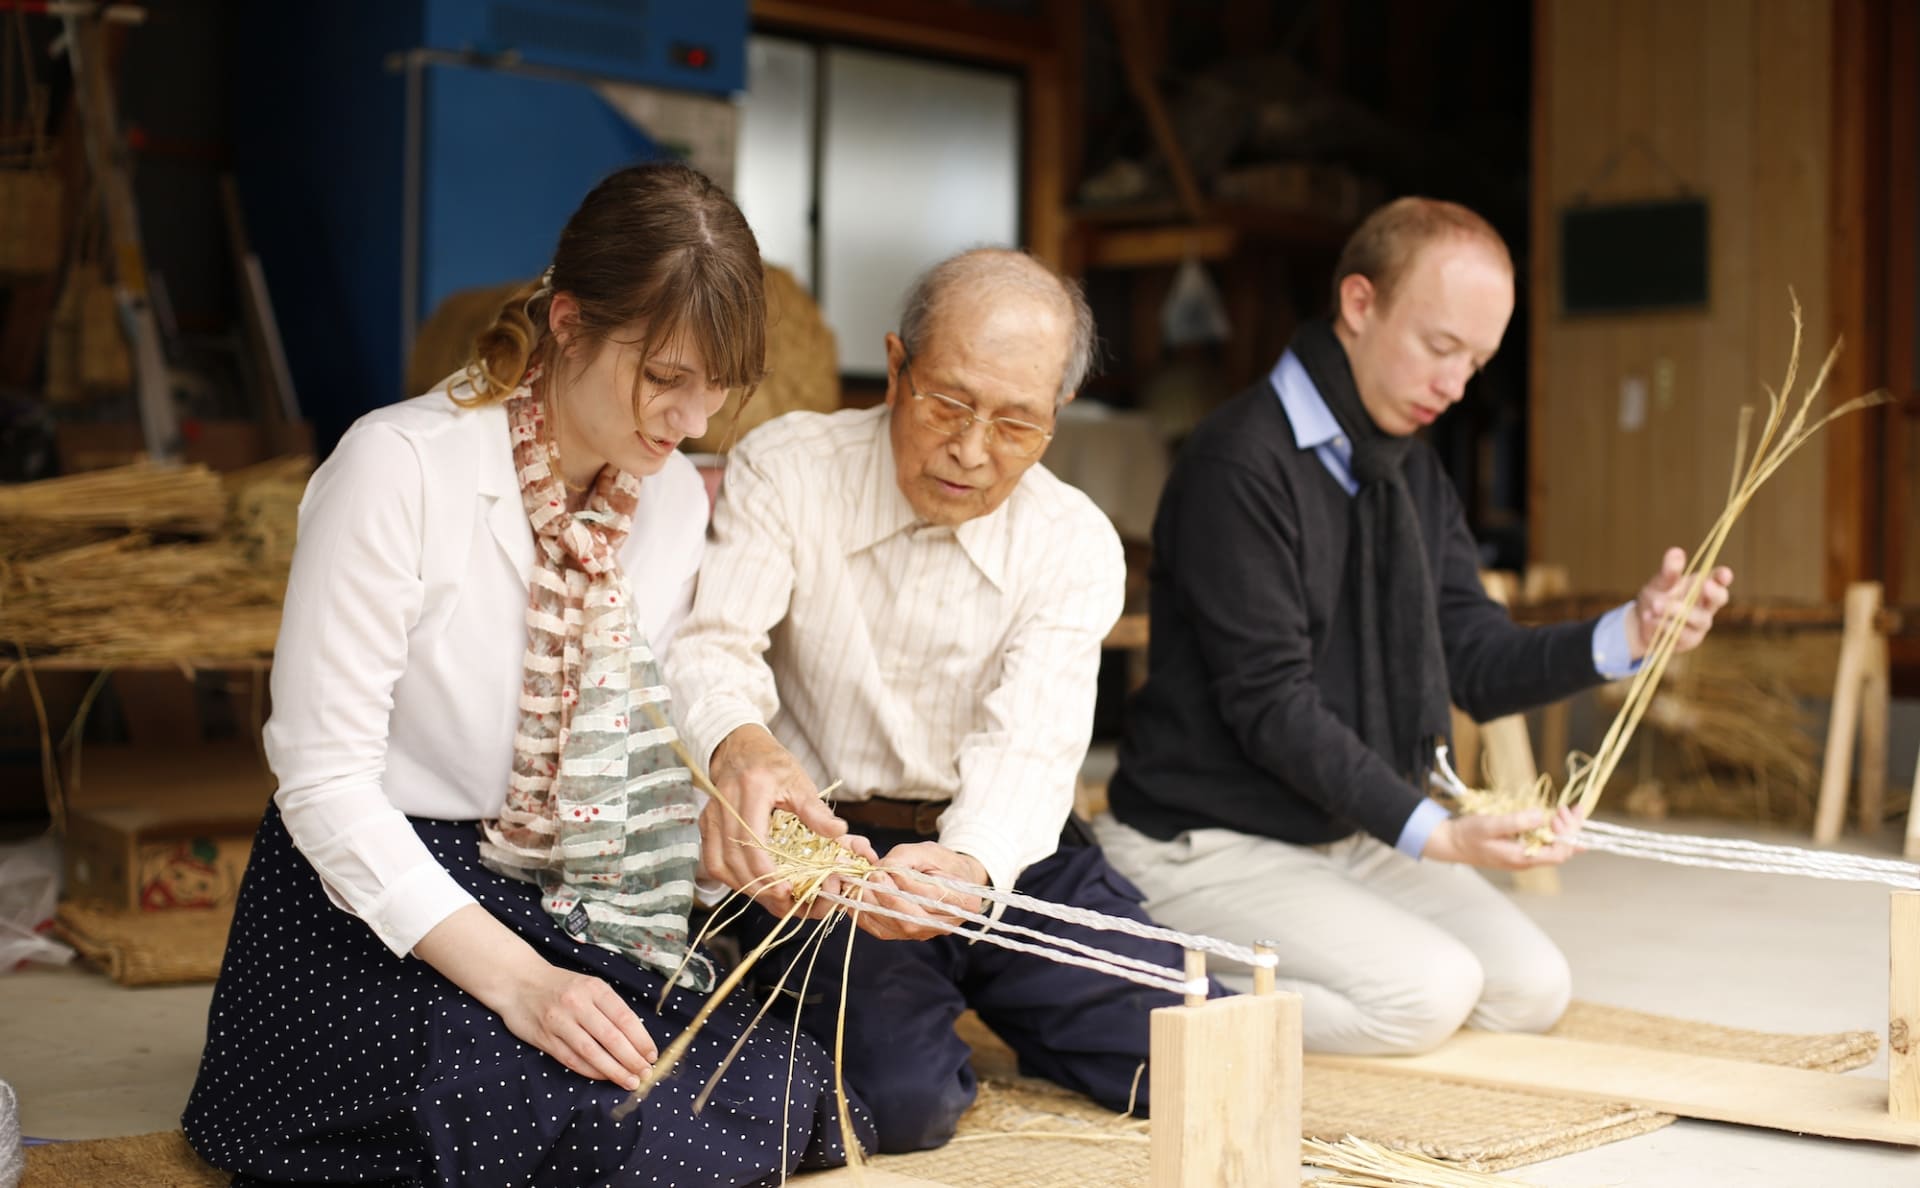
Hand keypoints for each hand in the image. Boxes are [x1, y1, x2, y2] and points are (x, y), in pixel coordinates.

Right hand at [413, 906, 656, 1089]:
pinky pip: (572, 1059)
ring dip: (614, 1070)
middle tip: (645, 1074)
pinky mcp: (545, 1038)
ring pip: (592, 1052)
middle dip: (632, 1059)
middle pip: (611, 1037)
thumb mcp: (588, 986)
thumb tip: (637, 1038)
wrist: (518, 981)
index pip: (624, 1018)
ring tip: (630, 1081)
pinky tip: (604, 1077)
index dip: (641, 1040)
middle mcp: (578, 1004)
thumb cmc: (561, 986)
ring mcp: (559, 1022)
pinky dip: (591, 1071)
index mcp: (594, 988)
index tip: (652, 1055)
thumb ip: (610, 1008)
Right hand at [704, 724, 866, 917]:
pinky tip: (752, 885)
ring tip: (772, 898)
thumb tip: (839, 833)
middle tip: (785, 903)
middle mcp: (724, 805)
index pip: (752, 842)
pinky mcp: (705, 825)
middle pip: (734, 860)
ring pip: (720, 865)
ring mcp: (710, 816)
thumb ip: (816, 810)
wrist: (740, 746)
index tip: (788, 892)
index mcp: (751, 790)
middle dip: (760, 888)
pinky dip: (732, 878)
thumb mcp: (799, 781)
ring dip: (745, 887)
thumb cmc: (772, 763)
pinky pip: (713, 861)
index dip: (767, 874)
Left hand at [852, 843, 987, 940]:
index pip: (932, 896)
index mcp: (965, 902)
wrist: (947, 879)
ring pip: (896, 927)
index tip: (889, 868)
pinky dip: (866, 916)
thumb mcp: (928, 851)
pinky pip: (883, 931)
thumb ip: (906, 858)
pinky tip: (857, 898)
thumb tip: (882, 867)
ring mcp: (926, 934)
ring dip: (874, 906)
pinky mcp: (906, 936)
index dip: (908, 882)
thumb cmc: (941, 863)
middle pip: (913, 918)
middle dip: (888, 897)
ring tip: (862, 884)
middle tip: (873, 876)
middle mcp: (947, 924)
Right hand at [1423, 806, 1582, 869]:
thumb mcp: (1489, 825)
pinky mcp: (1519, 850)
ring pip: (1555, 848)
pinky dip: (1555, 833)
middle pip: (1562, 851)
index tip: (1558, 814)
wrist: (1451, 844)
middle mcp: (1527, 861)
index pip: (1559, 853)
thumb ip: (1516, 822)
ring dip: (1565, 830)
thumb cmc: (1468, 835)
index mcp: (1522, 857)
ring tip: (1566, 810)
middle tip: (1568, 807)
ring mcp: (1523, 857)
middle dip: (1571, 830)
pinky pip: (1545, 845)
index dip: (1566, 834)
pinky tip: (1559, 823)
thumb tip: (1541, 816)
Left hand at [1626, 547, 1732, 659]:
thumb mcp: (1659, 583)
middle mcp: (1706, 605)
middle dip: (1715, 593)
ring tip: (1655, 605)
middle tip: (1705, 586)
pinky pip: (1682, 634)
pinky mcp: (1690, 639)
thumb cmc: (1655, 597)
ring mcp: (1700, 624)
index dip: (1723, 577)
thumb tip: (1676, 552)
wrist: (1639, 625)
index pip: (1718, 579)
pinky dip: (1663, 625)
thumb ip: (1668, 571)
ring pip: (1699, 619)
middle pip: (1720, 599)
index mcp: (1701, 586)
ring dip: (1677, 611)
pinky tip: (1649, 619)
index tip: (1724, 574)